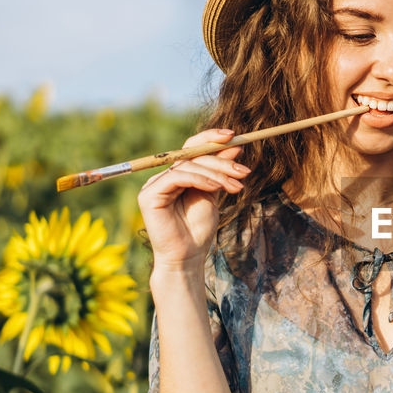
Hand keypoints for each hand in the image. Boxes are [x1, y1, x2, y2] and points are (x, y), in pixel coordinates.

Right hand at [137, 129, 248, 273]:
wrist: (187, 257)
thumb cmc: (199, 229)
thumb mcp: (215, 193)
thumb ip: (220, 171)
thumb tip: (235, 145)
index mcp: (178, 174)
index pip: (192, 147)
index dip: (210, 137)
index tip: (234, 135)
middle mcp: (164, 176)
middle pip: (192, 154)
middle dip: (221, 160)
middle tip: (243, 171)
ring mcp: (154, 184)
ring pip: (188, 166)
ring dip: (216, 173)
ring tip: (235, 186)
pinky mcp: (149, 195)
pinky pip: (177, 177)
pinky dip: (200, 179)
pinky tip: (216, 188)